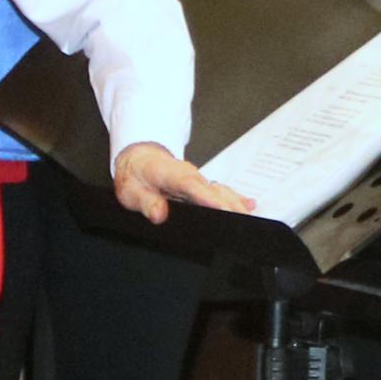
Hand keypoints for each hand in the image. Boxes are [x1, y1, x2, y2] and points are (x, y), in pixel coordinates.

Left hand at [112, 144, 247, 223]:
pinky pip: (221, 191)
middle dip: (230, 204)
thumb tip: (158, 213)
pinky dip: (235, 197)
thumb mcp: (130, 190)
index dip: (207, 197)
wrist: (139, 159)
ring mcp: (197, 179)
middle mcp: (188, 175)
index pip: (190, 185)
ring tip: (250, 217)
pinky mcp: (202, 185)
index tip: (222, 207)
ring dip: (236, 203)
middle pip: (212, 189)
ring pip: (220, 190)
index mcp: (169, 174)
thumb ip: (145, 202)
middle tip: (244, 220)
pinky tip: (249, 204)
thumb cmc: (136, 175)